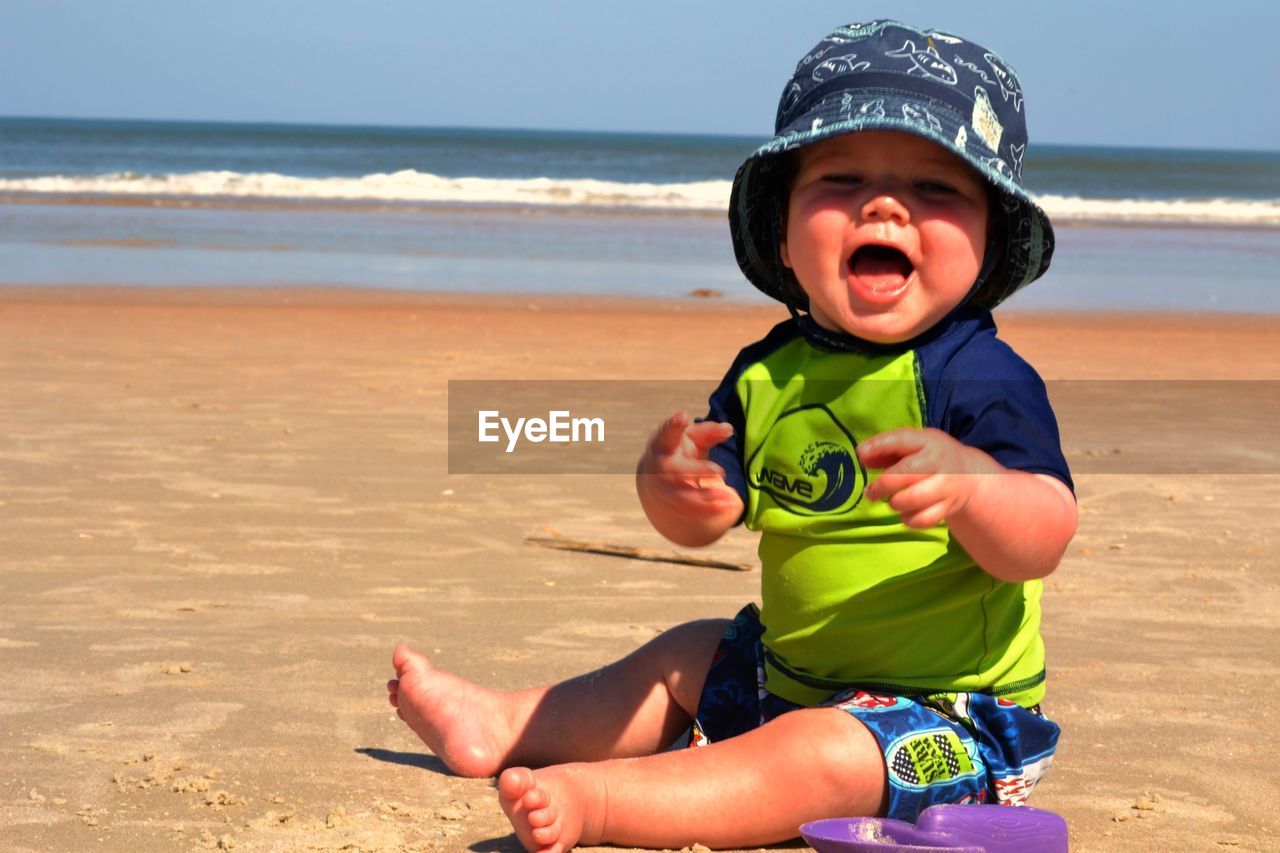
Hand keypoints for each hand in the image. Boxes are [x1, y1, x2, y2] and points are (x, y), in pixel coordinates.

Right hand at [637, 412, 739, 516]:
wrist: (655, 478)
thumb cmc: (678, 450)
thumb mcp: (691, 437)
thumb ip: (709, 432)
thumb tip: (728, 428)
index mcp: (663, 443)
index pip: (667, 433)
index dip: (674, 425)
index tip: (684, 416)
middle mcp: (659, 466)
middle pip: (674, 470)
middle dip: (696, 471)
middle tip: (720, 471)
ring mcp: (661, 488)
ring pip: (682, 496)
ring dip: (706, 498)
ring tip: (729, 498)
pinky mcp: (668, 505)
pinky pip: (687, 511)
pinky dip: (706, 510)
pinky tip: (725, 508)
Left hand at [857, 427, 994, 528]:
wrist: (970, 476)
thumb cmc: (930, 458)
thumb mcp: (913, 446)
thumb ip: (886, 450)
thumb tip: (862, 456)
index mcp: (928, 442)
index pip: (902, 440)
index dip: (879, 446)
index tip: (860, 454)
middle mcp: (939, 463)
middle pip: (905, 474)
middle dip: (882, 485)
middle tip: (871, 492)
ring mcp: (946, 486)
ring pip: (913, 499)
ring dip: (895, 503)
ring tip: (892, 501)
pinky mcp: (949, 507)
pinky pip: (923, 519)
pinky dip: (908, 520)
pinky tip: (905, 514)